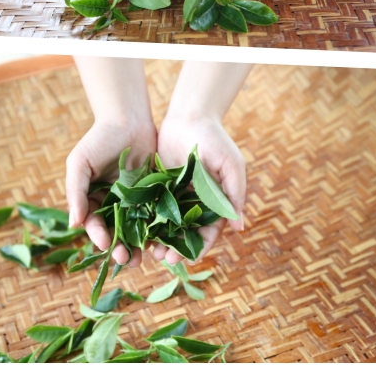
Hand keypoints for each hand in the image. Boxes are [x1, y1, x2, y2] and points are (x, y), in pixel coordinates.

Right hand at [65, 118, 156, 267]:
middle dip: (123, 248)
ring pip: (140, 227)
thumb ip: (76, 191)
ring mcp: (137, 200)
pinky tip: (166, 238)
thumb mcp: (80, 163)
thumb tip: (74, 224)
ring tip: (147, 258)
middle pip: (118, 232)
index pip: (95, 225)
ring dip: (142, 244)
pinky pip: (159, 213)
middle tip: (130, 260)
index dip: (100, 237)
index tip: (106, 245)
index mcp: (94, 200)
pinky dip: (161, 227)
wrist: (128, 119)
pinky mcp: (157, 192)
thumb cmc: (99, 139)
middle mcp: (115, 204)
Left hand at [154, 112, 246, 264]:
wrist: (190, 116)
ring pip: (166, 226)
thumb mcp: (231, 165)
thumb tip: (240, 227)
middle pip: (185, 233)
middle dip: (176, 249)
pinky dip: (144, 221)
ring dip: (158, 240)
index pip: (209, 231)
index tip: (188, 258)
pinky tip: (135, 231)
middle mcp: (194, 203)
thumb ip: (234, 194)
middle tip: (164, 259)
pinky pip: (150, 209)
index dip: (200, 246)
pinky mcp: (156, 187)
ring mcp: (175, 196)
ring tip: (148, 251)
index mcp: (215, 202)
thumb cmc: (216, 139)